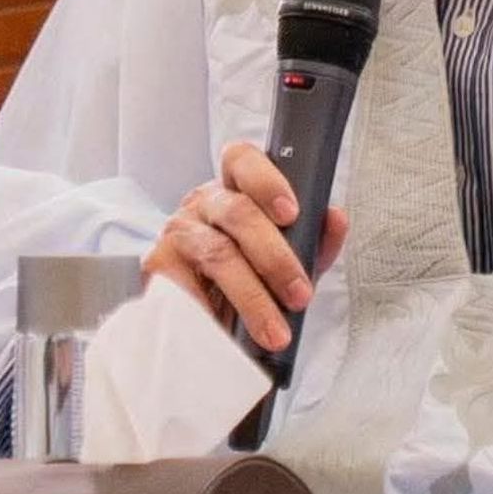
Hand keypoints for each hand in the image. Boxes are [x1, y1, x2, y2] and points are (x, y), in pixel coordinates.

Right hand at [141, 140, 348, 350]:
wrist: (205, 321)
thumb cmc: (250, 275)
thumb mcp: (288, 257)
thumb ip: (315, 238)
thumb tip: (335, 219)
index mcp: (235, 188)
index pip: (243, 160)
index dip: (267, 182)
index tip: (292, 213)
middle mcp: (203, 202)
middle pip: (239, 213)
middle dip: (276, 258)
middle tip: (300, 294)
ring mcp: (177, 232)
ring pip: (218, 254)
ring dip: (254, 297)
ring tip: (276, 331)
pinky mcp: (157, 267)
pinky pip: (185, 287)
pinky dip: (210, 311)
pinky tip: (229, 333)